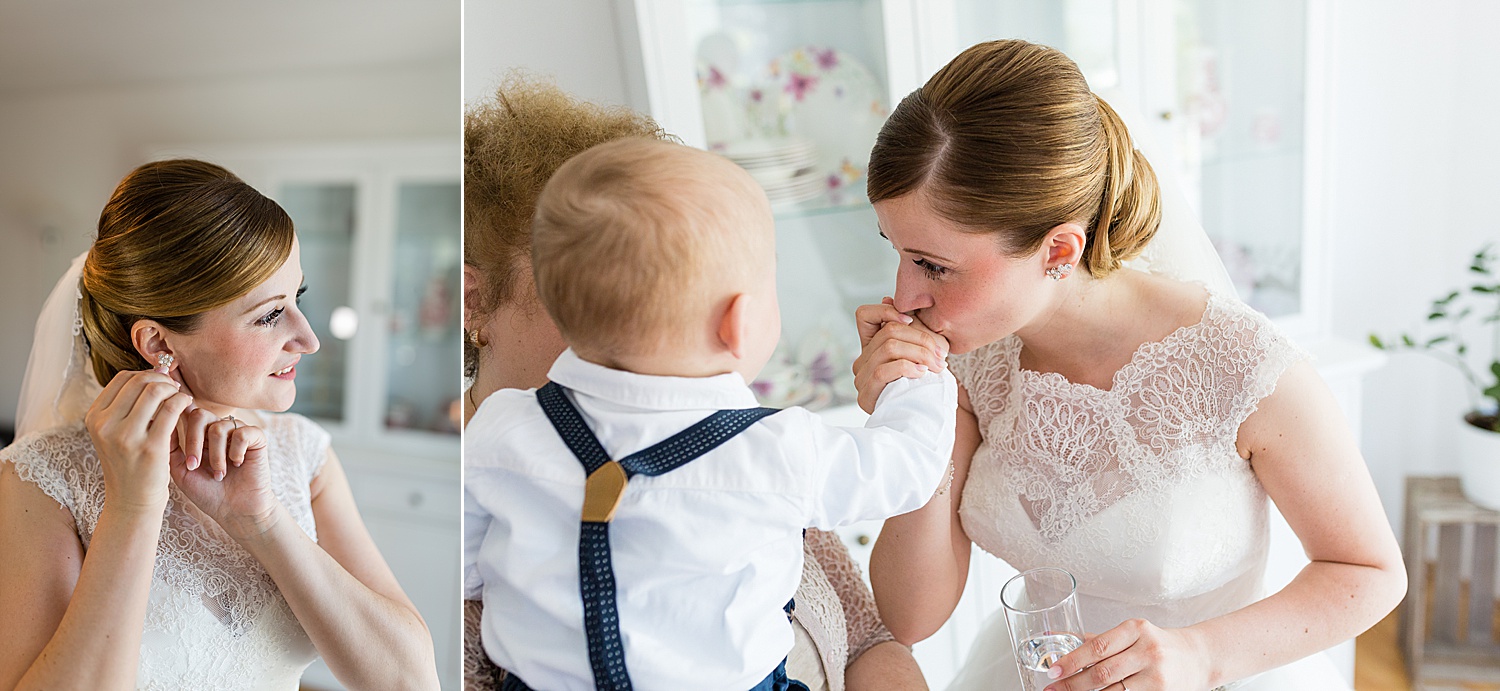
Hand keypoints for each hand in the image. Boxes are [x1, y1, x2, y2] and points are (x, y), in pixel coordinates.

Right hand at [85, 369, 195, 513]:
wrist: (131, 500)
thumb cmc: (130, 462)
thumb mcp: (116, 432)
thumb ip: (131, 403)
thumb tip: (159, 367)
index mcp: (94, 417)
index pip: (123, 378)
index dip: (147, 374)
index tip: (161, 383)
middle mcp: (105, 424)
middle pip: (140, 380)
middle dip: (163, 379)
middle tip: (175, 388)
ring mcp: (126, 436)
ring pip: (156, 390)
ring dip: (174, 389)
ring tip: (181, 398)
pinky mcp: (150, 447)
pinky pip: (171, 409)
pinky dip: (183, 402)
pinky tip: (188, 407)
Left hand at [168, 416, 280, 542]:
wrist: (235, 511)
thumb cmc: (208, 493)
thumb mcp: (180, 471)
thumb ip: (171, 447)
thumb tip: (162, 421)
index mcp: (200, 435)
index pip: (188, 413)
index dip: (181, 418)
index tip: (175, 435)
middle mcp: (219, 429)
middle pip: (200, 415)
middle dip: (193, 441)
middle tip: (193, 465)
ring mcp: (238, 432)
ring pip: (219, 427)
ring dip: (216, 455)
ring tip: (219, 474)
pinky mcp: (257, 438)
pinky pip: (242, 434)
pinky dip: (236, 452)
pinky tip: (237, 464)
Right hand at [851, 298, 949, 412]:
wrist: (922, 425)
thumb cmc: (924, 388)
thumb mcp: (921, 354)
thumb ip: (911, 331)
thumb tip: (889, 299)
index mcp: (872, 346)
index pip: (864, 315)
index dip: (886, 312)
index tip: (910, 320)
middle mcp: (862, 359)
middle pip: (888, 332)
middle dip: (921, 339)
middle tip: (941, 355)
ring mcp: (861, 377)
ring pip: (889, 347)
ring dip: (920, 353)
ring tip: (936, 366)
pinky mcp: (866, 394)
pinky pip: (884, 369)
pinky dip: (907, 367)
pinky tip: (922, 374)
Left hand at [1043, 619, 1211, 690]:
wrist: (1197, 658)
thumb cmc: (1157, 644)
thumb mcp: (1130, 634)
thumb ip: (1096, 639)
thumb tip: (1056, 638)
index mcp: (1136, 629)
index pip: (1097, 646)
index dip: (1071, 661)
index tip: (1053, 671)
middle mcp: (1148, 650)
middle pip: (1103, 672)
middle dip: (1073, 684)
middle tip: (1054, 689)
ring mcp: (1157, 675)